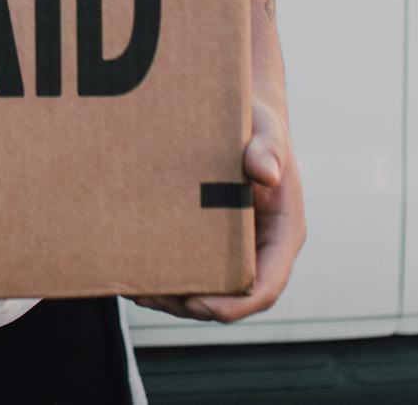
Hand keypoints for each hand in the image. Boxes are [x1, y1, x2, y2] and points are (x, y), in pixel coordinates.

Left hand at [130, 97, 305, 324]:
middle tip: (153, 296)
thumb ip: (268, 147)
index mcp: (282, 233)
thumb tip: (265, 172)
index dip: (236, 304)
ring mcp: (235, 247)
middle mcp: (260, 248)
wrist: (241, 111)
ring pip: (209, 290)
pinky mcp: (211, 239)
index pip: (267, 287)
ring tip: (137, 289)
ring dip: (174, 298)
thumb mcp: (266, 130)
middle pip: (232, 298)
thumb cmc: (258, 121)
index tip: (200, 303)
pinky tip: (135, 272)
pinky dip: (167, 277)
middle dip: (194, 305)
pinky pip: (194, 269)